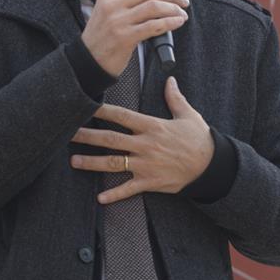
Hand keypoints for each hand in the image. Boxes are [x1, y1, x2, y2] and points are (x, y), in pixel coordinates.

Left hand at [70, 77, 214, 202]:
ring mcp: (146, 164)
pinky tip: (100, 198)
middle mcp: (145, 145)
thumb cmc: (199, 139)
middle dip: (87, 136)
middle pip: (110, 138)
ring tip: (74, 161)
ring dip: (92, 162)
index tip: (85, 105)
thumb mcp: (188, 115)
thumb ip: (175, 98)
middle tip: (67, 134)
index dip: (102, 110)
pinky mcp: (150, 182)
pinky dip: (114, 194)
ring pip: (113, 163)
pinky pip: (128, 189)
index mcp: (152, 126)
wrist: (211, 165)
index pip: (122, 115)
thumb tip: (170, 80)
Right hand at [81, 0, 188, 76]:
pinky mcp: (125, 38)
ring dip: (174, 9)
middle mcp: (112, 5)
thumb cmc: (100, 38)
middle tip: (183, 1)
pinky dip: (170, 22)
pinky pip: (154, 26)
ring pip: (154, 6)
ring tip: (182, 13)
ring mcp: (118, 21)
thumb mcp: (104, 12)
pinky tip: (177, 22)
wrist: (87, 61)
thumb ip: (123, 1)